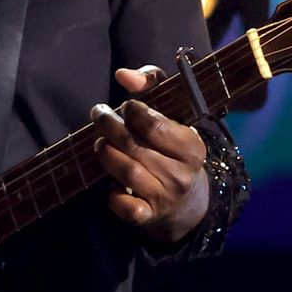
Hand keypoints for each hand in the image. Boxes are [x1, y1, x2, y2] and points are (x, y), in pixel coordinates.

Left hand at [92, 65, 210, 245]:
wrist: (187, 201)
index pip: (156, 125)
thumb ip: (152, 83)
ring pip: (127, 172)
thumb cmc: (173, 146)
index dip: (133, 111)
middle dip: (110, 127)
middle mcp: (181, 174)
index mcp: (192, 147)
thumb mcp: (173, 111)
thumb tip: (123, 75)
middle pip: (136, 146)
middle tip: (99, 114)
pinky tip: (110, 181)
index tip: (125, 106)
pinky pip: (125, 206)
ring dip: (107, 154)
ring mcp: (164, 197)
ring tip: (100, 142)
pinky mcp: (148, 216)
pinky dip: (113, 195)